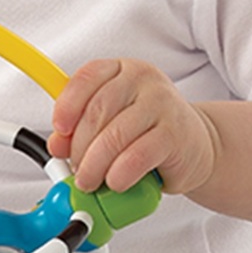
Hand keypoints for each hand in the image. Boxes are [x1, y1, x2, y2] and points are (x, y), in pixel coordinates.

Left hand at [48, 59, 217, 196]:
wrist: (195, 145)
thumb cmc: (147, 131)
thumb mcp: (109, 123)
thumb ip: (80, 128)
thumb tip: (56, 145)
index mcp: (121, 70)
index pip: (86, 78)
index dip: (67, 106)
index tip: (59, 131)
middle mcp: (142, 80)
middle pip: (97, 112)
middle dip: (79, 147)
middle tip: (76, 170)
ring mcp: (162, 103)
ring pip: (114, 137)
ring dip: (95, 166)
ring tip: (90, 181)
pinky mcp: (174, 133)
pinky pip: (136, 157)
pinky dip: (119, 174)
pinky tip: (115, 182)